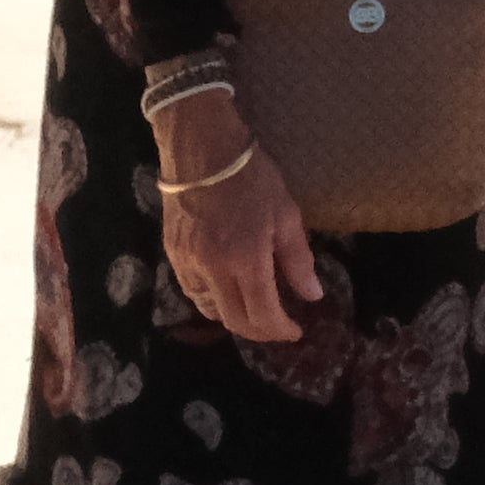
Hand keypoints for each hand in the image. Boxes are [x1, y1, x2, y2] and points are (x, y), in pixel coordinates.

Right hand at [157, 127, 328, 342]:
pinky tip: (228, 290)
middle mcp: (212, 269)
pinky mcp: (172, 254)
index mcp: (245, 260)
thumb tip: (312, 296)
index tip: (296, 330)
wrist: (203, 152)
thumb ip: (297, 260)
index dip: (280, 330)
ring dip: (234, 316)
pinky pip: (193, 290)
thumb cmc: (253, 179)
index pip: (262, 314)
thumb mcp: (287, 216)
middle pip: (233, 320)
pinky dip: (213, 299)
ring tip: (255, 308)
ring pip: (210, 309)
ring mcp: (188, 263)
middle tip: (278, 326)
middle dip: (259, 331)